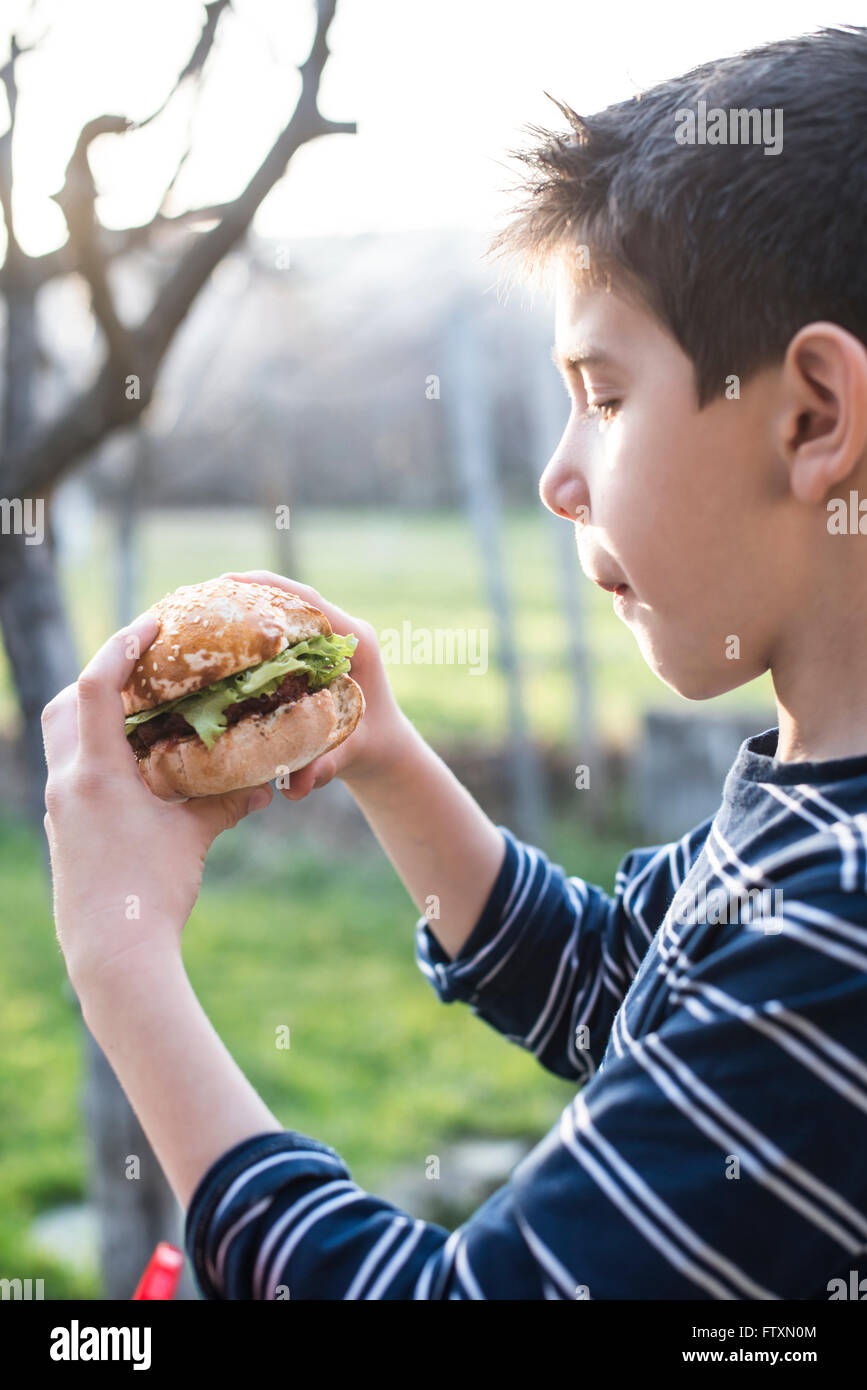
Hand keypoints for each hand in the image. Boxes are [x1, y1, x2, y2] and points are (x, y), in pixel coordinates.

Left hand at [42, 611, 272, 993]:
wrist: (113, 953)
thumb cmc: (154, 893)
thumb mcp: (195, 838)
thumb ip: (228, 801)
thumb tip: (266, 786)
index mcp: (95, 773)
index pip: (96, 687)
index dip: (122, 646)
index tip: (153, 623)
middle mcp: (67, 782)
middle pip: (65, 703)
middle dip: (99, 675)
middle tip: (142, 664)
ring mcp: (59, 807)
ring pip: (62, 738)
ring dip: (93, 714)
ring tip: (140, 709)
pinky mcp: (63, 830)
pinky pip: (71, 770)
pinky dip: (96, 751)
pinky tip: (134, 764)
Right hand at [220, 570, 415, 801]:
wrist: (385, 750)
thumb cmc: (371, 749)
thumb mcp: (348, 756)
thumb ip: (323, 766)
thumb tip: (294, 787)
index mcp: (356, 643)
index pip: (310, 602)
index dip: (268, 588)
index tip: (226, 583)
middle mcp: (342, 634)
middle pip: (290, 598)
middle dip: (245, 592)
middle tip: (198, 595)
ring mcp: (327, 640)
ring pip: (282, 609)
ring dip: (243, 606)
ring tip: (197, 607)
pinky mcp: (313, 651)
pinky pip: (278, 629)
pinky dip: (249, 629)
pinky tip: (214, 636)